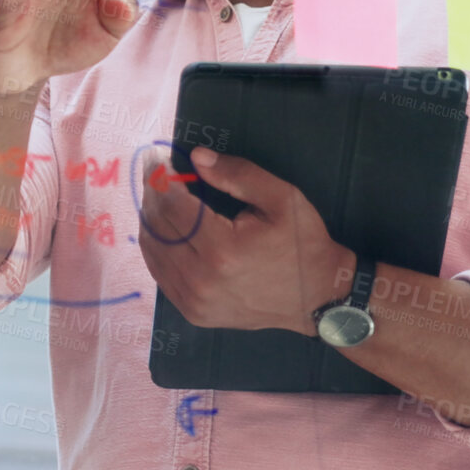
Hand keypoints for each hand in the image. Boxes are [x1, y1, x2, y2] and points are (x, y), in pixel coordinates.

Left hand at [138, 147, 351, 333]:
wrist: (318, 299)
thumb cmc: (303, 246)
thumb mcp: (283, 199)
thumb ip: (238, 174)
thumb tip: (197, 157)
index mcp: (223, 249)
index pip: (173, 205)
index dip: (162, 179)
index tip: (158, 160)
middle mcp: (201, 279)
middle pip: (158, 226)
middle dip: (154, 195)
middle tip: (156, 175)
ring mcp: (194, 300)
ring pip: (153, 250)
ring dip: (151, 220)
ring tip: (160, 198)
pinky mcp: (193, 312)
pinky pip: (160, 274)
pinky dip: (157, 247)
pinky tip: (165, 228)